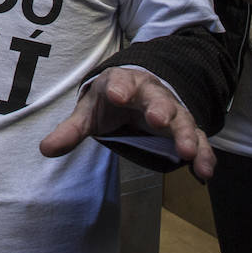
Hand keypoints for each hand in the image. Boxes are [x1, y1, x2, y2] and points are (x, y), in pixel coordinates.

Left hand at [39, 67, 215, 179]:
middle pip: (157, 99)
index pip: (120, 81)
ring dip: (186, 135)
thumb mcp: (88, 113)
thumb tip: (46, 149)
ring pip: (182, 119)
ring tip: (189, 153)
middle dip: (160, 109)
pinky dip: (204, 155)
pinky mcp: (183, 129)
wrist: (133, 94)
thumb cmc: (108, 103)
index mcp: (121, 84)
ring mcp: (170, 110)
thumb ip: (70, 130)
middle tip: (159, 121)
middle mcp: (150, 94)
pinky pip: (197, 140)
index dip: (120, 86)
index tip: (118, 95)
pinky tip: (205, 172)